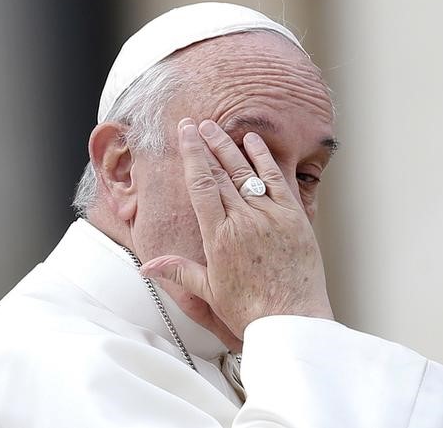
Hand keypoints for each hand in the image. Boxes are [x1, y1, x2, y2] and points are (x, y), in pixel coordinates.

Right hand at [140, 118, 333, 338]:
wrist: (292, 320)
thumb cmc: (251, 310)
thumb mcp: (209, 292)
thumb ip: (179, 270)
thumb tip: (148, 265)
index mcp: (219, 236)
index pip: (201, 184)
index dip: (192, 154)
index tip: (185, 134)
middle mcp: (244, 220)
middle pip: (221, 172)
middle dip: (207, 144)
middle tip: (198, 123)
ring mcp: (271, 216)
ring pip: (246, 172)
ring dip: (231, 146)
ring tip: (218, 128)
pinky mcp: (294, 217)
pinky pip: (276, 181)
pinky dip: (264, 159)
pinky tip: (254, 142)